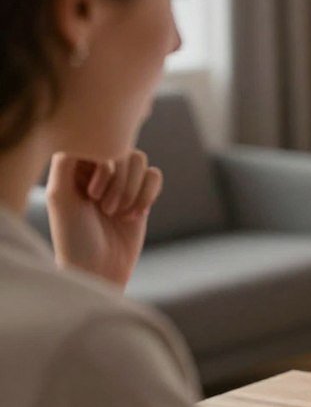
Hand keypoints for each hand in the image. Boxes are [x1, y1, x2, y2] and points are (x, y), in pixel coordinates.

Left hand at [46, 151, 162, 288]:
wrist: (98, 269)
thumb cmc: (74, 236)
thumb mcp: (59, 196)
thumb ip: (66, 160)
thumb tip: (91, 137)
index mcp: (74, 167)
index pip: (99, 143)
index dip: (103, 166)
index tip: (91, 195)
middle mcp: (98, 170)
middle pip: (123, 150)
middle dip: (119, 183)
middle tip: (105, 210)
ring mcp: (122, 182)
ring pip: (141, 161)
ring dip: (133, 189)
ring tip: (118, 214)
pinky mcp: (142, 195)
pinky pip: (155, 176)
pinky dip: (148, 195)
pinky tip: (135, 215)